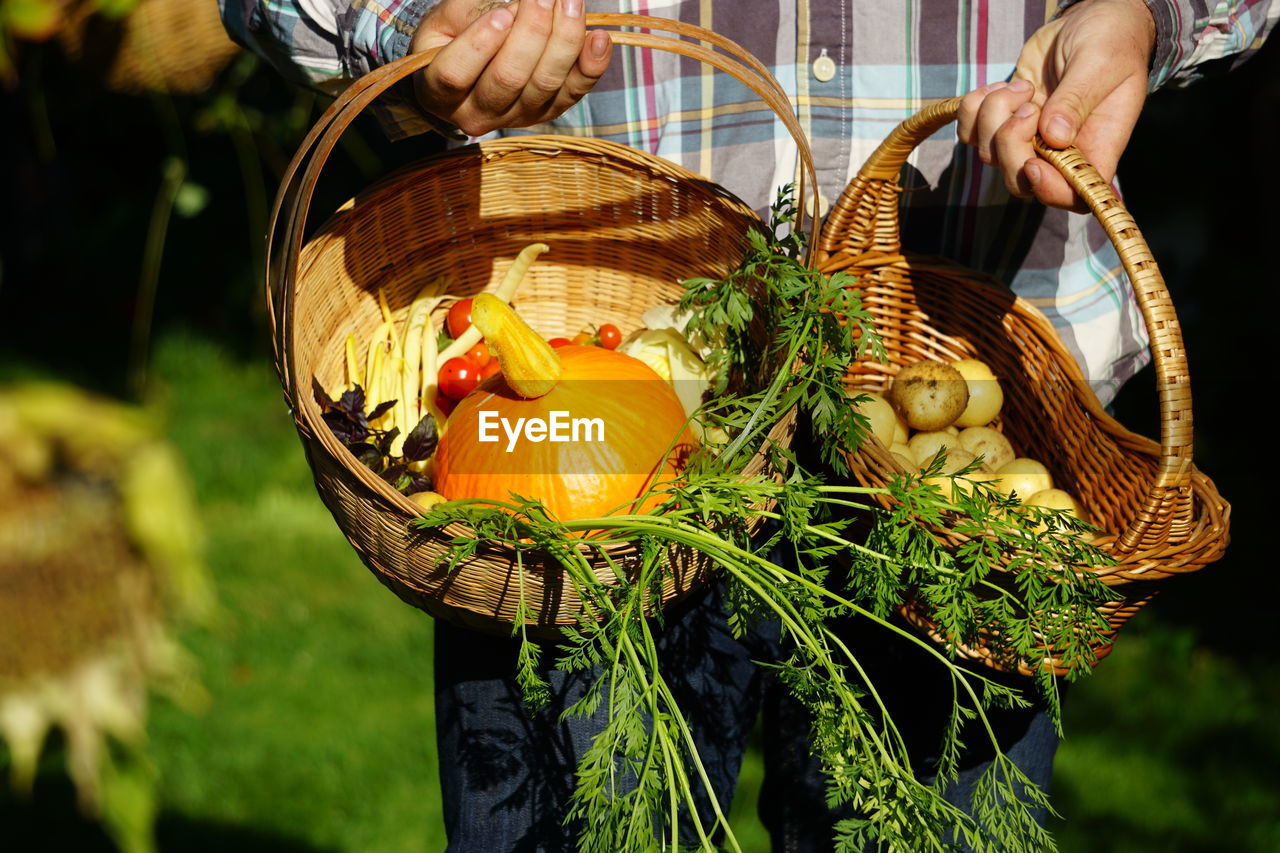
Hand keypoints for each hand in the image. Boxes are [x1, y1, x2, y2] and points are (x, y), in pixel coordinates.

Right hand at [409, 0, 611, 136]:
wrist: (471, 67)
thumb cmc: (454, 36)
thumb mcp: (449, 18)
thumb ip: (474, 14)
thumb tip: (522, 8)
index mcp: (438, 93)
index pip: (455, 75)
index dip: (480, 44)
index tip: (500, 13)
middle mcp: (476, 114)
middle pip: (508, 78)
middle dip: (531, 31)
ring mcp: (516, 117)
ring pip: (544, 83)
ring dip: (564, 38)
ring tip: (569, 1)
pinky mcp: (547, 112)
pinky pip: (574, 92)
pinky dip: (591, 65)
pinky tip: (598, 38)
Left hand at [956, 0, 1155, 210]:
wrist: (1089, 21)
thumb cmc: (1110, 40)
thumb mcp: (1101, 63)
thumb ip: (1077, 99)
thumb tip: (1055, 137)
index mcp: (1097, 147)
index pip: (1073, 196)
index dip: (1049, 191)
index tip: (1034, 164)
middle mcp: (1061, 151)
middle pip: (1021, 182)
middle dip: (1010, 147)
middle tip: (1027, 106)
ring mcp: (1028, 138)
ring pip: (990, 155)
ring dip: (993, 118)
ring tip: (1021, 86)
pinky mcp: (1003, 121)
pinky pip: (970, 132)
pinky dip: (974, 109)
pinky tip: (999, 86)